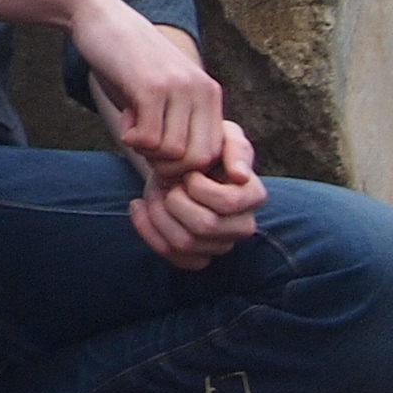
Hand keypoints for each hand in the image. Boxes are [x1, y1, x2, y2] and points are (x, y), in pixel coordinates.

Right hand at [73, 0, 223, 179]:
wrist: (100, 16)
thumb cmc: (127, 62)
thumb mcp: (165, 92)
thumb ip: (180, 123)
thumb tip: (181, 170)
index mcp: (208, 93)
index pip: (213, 154)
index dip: (183, 166)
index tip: (157, 155)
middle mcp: (201, 90)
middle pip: (196, 159)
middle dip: (166, 165)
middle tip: (144, 144)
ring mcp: (178, 87)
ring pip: (173, 152)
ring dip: (146, 149)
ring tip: (134, 123)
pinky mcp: (151, 86)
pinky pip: (149, 139)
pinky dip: (131, 138)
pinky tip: (125, 117)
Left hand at [126, 120, 266, 269]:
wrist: (179, 162)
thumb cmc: (204, 146)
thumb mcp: (223, 135)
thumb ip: (237, 148)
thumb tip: (241, 176)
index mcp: (253, 196)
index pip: (226, 202)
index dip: (198, 187)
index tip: (188, 172)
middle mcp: (242, 225)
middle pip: (204, 226)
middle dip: (174, 201)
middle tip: (166, 183)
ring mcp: (221, 244)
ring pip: (184, 243)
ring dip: (157, 214)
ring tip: (153, 194)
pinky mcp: (199, 256)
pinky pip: (173, 257)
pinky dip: (147, 231)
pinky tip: (139, 207)